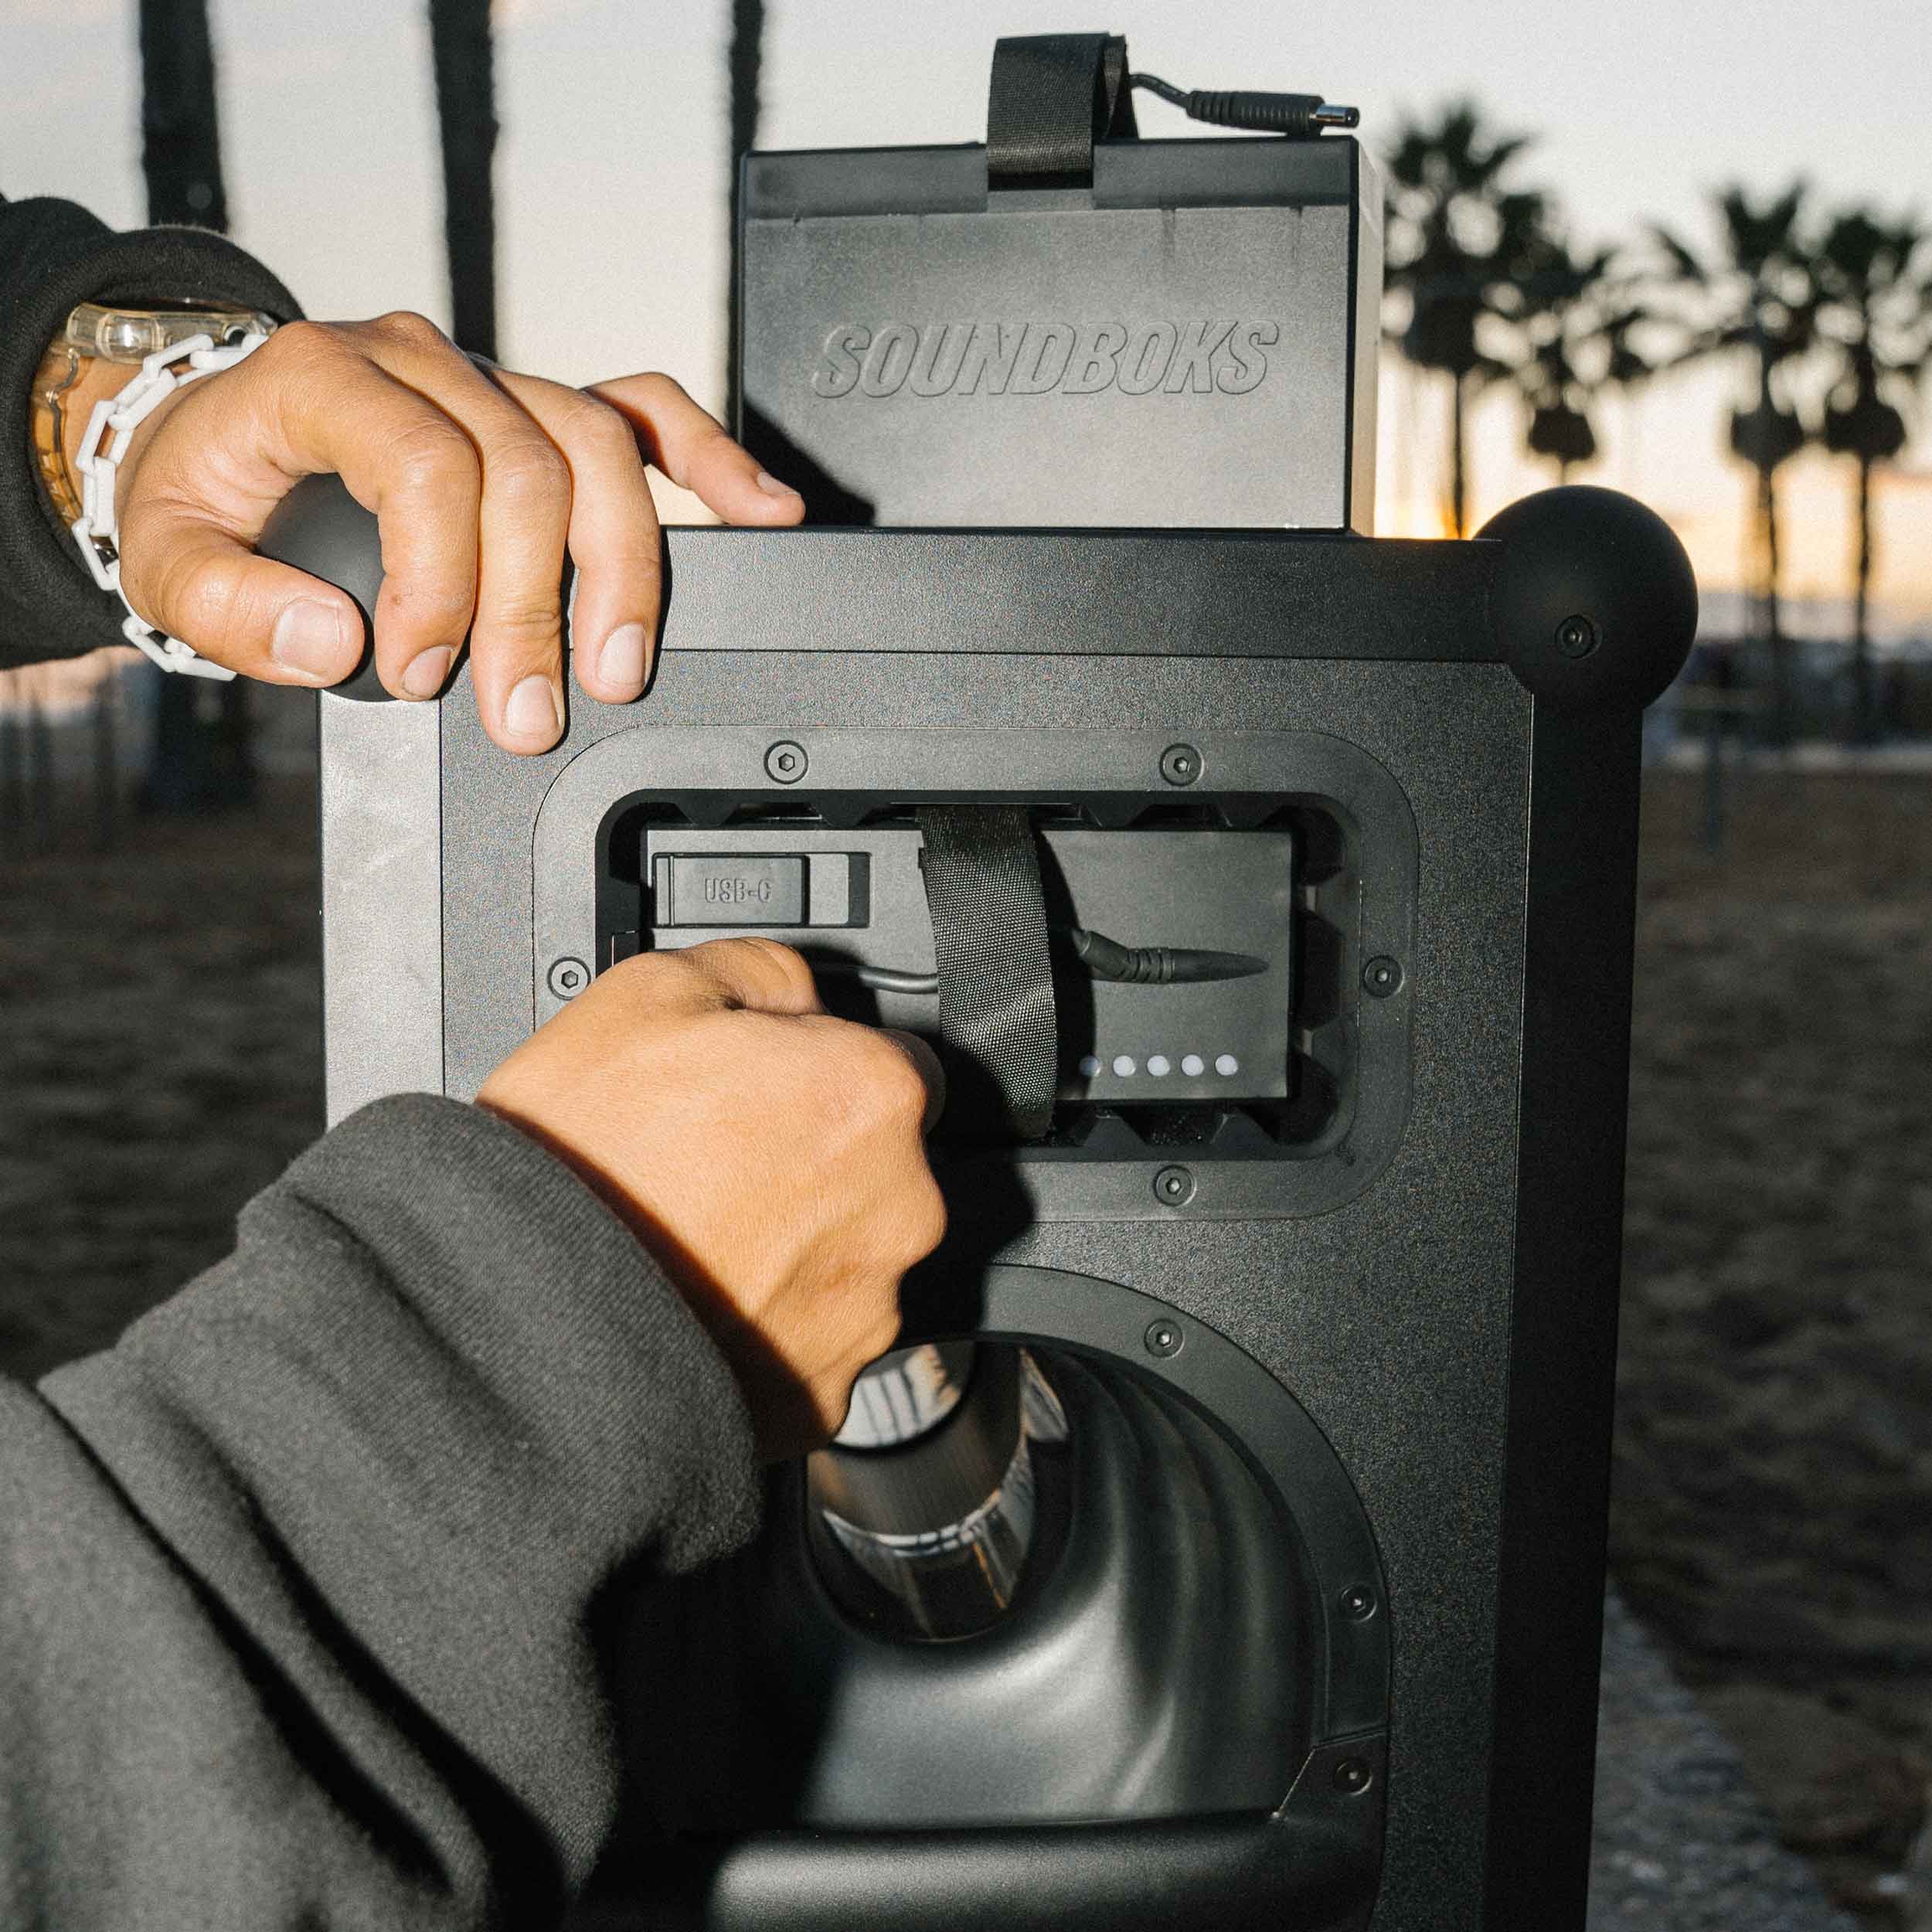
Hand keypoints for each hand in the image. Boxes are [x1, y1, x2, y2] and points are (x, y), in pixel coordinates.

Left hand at [96, 313, 804, 751]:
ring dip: (625, 567)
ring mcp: (495, 378)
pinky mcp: (543, 406)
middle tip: (528, 713)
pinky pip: (645, 409)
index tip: (418, 672)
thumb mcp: (168, 558)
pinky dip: (710, 461)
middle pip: (527, 466)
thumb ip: (231, 608)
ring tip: (620, 667)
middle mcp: (423, 362)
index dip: (440, 579)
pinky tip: (762, 513)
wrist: (220, 433)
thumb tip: (333, 641)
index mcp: (326, 377)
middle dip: (537, 607)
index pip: (425, 465)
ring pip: (599, 446)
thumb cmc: (208, 492)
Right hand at [476, 939, 947, 1461]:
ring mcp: (868, 1307)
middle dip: (809, 1156)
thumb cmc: (578, 1167)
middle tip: (708, 1159)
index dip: (817, 1064)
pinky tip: (695, 1297)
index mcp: (869, 1095)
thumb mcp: (645, 991)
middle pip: (873, 1162)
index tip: (763, 1083)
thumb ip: (754, 974)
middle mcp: (897, 1205)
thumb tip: (788, 993)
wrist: (521, 1320)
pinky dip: (766, 1321)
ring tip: (689, 1233)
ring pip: (846, 1252)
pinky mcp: (826, 1393)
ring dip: (791, 1241)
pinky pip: (811, 1340)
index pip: (887, 1058)